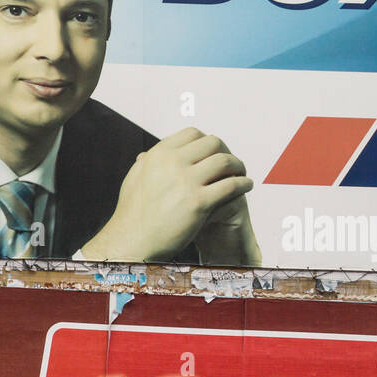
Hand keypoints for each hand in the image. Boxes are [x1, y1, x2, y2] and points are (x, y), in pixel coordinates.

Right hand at [77, 128, 257, 263]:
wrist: (131, 242)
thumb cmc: (132, 215)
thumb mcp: (134, 179)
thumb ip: (146, 164)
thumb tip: (148, 155)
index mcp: (158, 154)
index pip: (193, 134)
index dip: (207, 142)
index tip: (213, 153)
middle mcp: (172, 163)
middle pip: (213, 143)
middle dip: (225, 151)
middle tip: (231, 164)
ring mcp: (186, 182)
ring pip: (225, 161)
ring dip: (238, 166)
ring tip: (241, 174)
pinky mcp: (198, 202)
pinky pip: (231, 186)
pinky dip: (243, 184)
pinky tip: (245, 187)